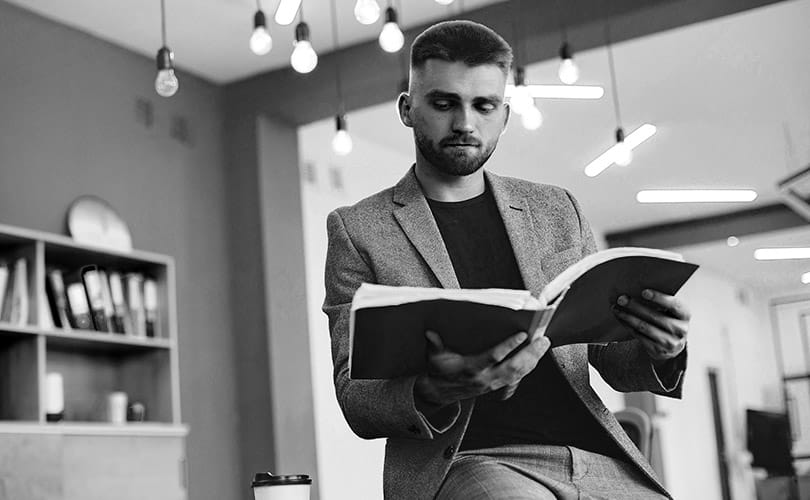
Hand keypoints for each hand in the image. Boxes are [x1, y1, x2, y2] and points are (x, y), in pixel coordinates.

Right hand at [415, 330, 550, 407]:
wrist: (438, 393)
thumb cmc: (438, 371)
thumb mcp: (433, 357)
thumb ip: (434, 345)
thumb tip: (430, 333)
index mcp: (471, 369)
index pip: (493, 357)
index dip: (508, 346)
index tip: (522, 334)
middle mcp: (484, 379)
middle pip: (513, 368)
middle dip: (530, 354)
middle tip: (542, 340)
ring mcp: (492, 385)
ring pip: (518, 374)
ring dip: (533, 360)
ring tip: (543, 345)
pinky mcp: (495, 387)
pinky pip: (516, 379)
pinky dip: (528, 367)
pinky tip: (536, 357)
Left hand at [612, 288, 689, 361]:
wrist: (673, 344)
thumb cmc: (669, 320)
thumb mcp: (672, 311)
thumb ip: (662, 301)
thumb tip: (637, 288)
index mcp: (685, 315)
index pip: (674, 305)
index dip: (659, 298)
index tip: (644, 292)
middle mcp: (680, 330)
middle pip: (655, 317)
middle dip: (635, 307)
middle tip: (621, 299)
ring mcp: (670, 342)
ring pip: (644, 327)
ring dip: (627, 317)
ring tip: (616, 308)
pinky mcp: (658, 350)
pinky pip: (639, 336)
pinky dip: (627, 326)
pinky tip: (620, 318)